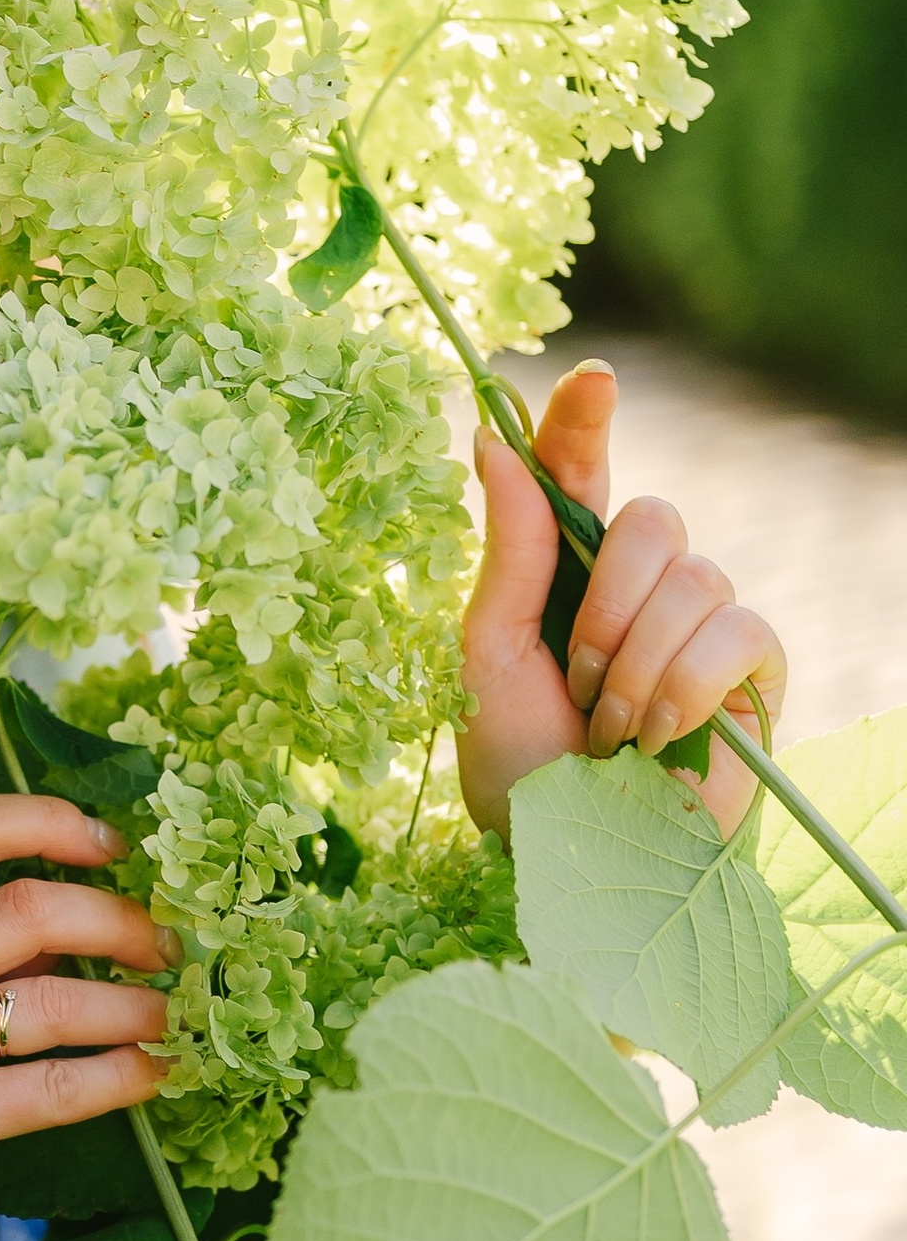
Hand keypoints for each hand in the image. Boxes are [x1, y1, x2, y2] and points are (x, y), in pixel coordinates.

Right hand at [0, 792, 170, 1240]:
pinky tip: (152, 1076)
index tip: (107, 843)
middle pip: (29, 905)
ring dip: (134, 1004)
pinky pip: (56, 1087)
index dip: (49, 821)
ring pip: (55, 997)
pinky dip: (122, 1077)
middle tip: (164, 943)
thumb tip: (60, 936)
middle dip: (119, 918)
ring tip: (170, 1014)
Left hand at [457, 361, 784, 843]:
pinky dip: (684, 688)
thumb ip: (507, 553)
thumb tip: (493, 442)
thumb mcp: (487, 659)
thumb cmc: (519, 772)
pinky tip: (657, 740)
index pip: (580, 470)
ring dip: (636, 664)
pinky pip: (737, 630)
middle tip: (576, 683)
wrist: (574, 864)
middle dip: (604, 603)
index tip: (592, 376)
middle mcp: (641, 586)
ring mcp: (703, 625)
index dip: (583, 417)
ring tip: (609, 731)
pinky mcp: (753, 673)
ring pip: (694, 576)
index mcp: (566, 572)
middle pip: (653, 516)